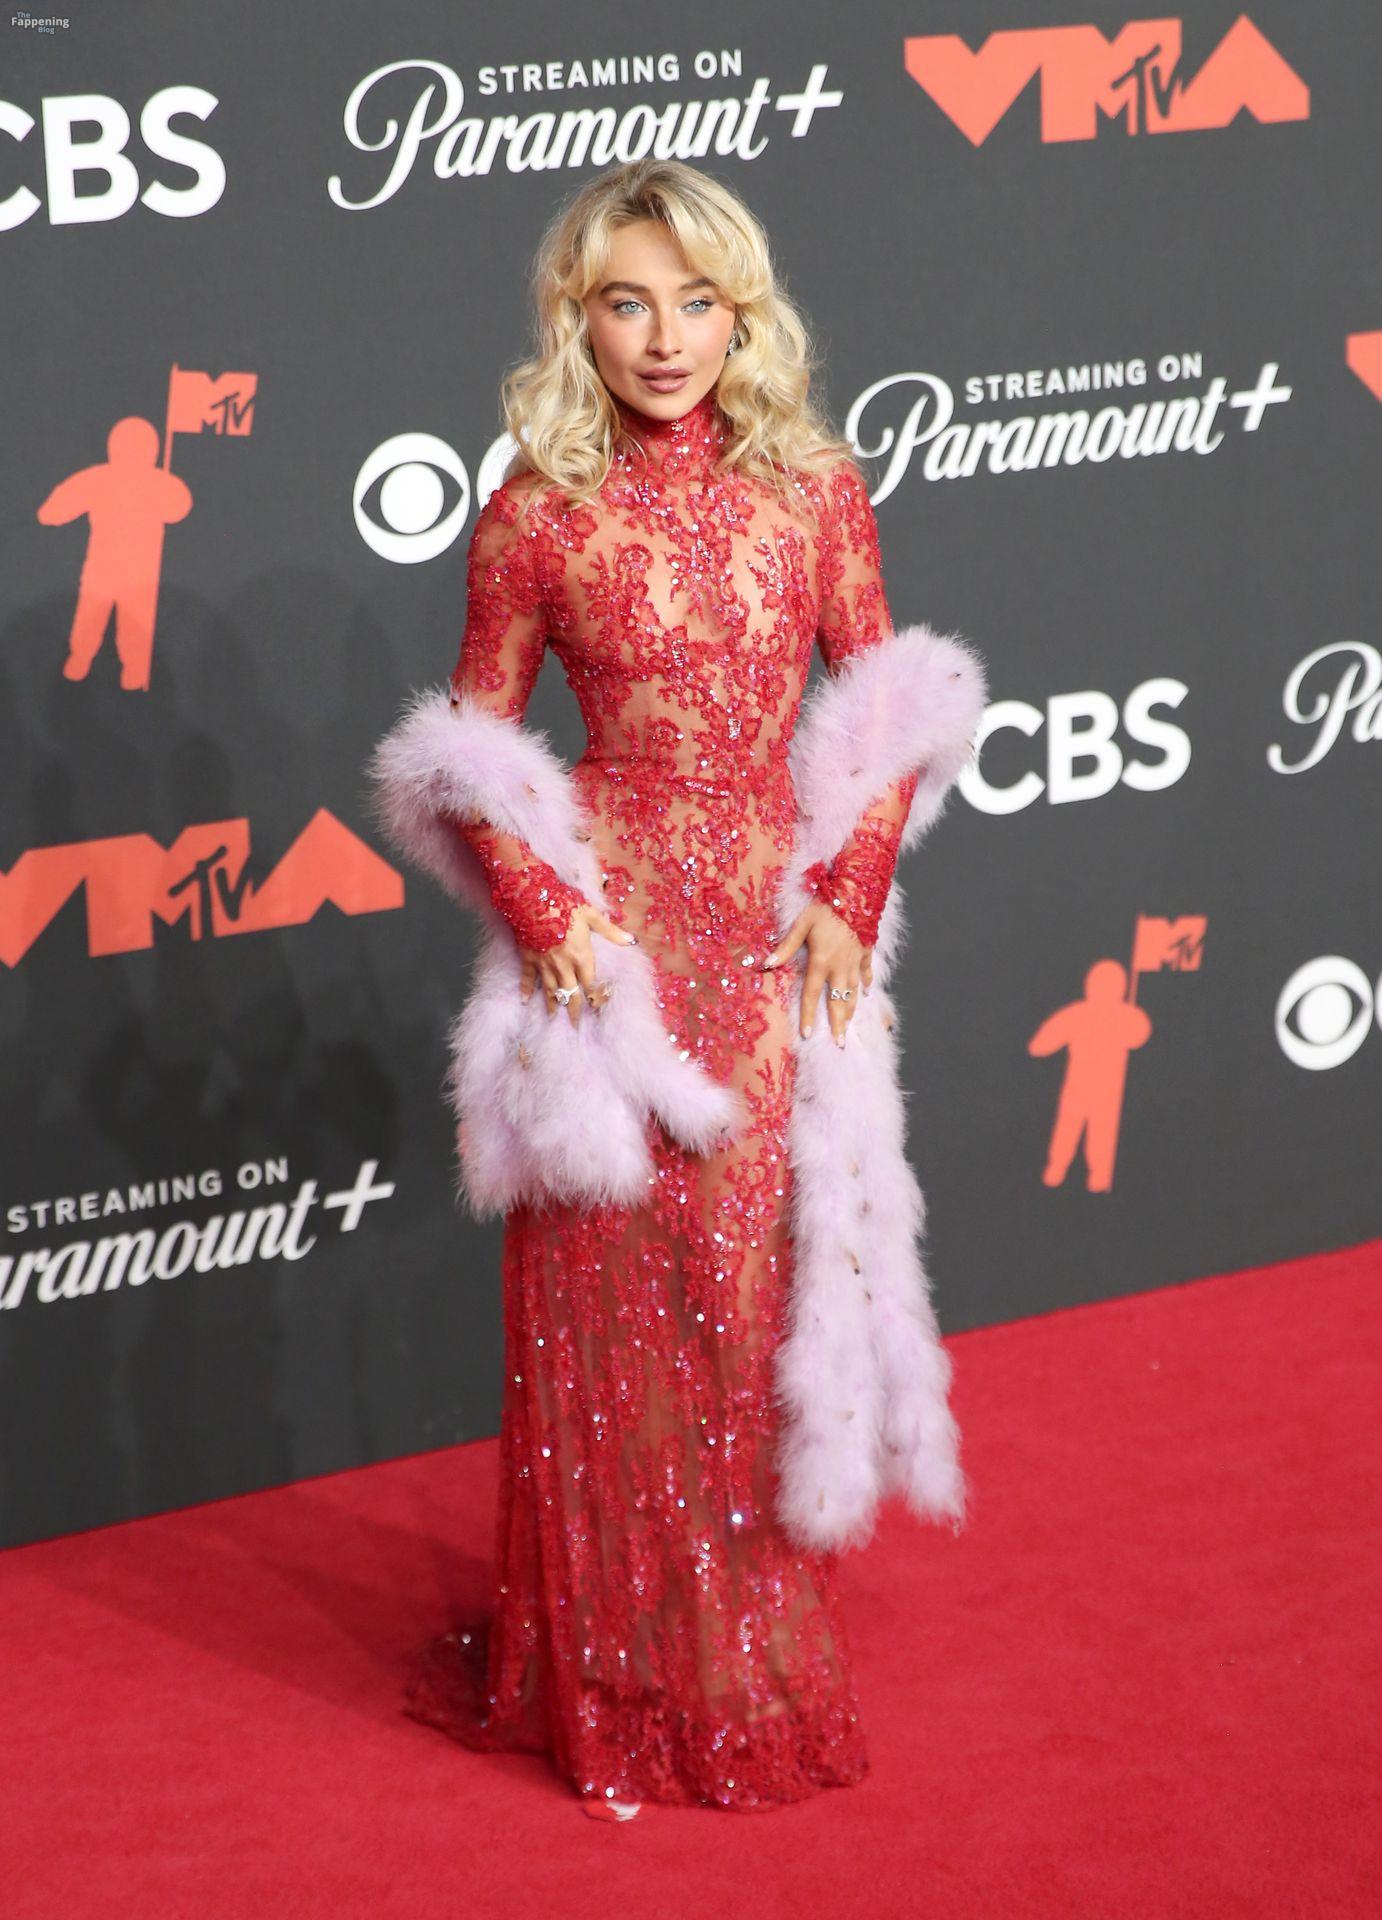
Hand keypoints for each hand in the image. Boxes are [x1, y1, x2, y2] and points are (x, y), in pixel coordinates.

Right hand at [519, 904, 637, 1025]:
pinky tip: (525, 1001)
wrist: (531, 898)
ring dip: (552, 1005)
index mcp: (581, 955)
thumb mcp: (591, 915)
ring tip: (554, 1018)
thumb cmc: (564, 904)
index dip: (594, 997)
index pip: (590, 983)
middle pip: (570, 993)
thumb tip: (631, 940)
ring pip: (550, 990)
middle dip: (573, 1010)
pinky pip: (527, 978)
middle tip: (575, 1025)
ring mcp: (544, 964)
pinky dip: (526, 990)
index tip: (598, 1009)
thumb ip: (610, 931)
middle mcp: (563, 965)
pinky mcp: (528, 959)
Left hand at [761, 900, 873, 1046]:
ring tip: (849, 1027)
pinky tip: (866, 994)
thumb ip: (785, 947)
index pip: (812, 995)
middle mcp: (840, 966)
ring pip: (853, 991)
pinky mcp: (866, 951)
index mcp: (821, 961)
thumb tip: (766, 965)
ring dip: (851, 1010)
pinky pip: (867, 972)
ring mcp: (856, 960)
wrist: (856, 892)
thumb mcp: (801, 924)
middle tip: (839, 1044)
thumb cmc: (825, 907)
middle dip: (838, 1024)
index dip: (809, 1016)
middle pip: (838, 1001)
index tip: (808, 1035)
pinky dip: (866, 984)